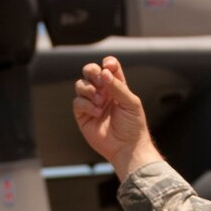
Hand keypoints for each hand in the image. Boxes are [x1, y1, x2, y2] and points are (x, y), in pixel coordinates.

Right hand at [72, 56, 160, 179]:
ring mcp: (92, 103)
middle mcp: (103, 92)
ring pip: (80, 84)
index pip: (109, 67)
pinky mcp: (83, 115)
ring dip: (89, 89)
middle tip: (100, 79)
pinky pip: (77, 102)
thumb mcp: (131, 102)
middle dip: (92, 71)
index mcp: (117, 86)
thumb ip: (118, 87)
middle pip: (90, 71)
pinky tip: (97, 112)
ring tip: (100, 101)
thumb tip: (104, 73)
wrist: (127, 147)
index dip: (107, 63)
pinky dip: (86, 104)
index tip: (108, 66)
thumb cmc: (133, 126)